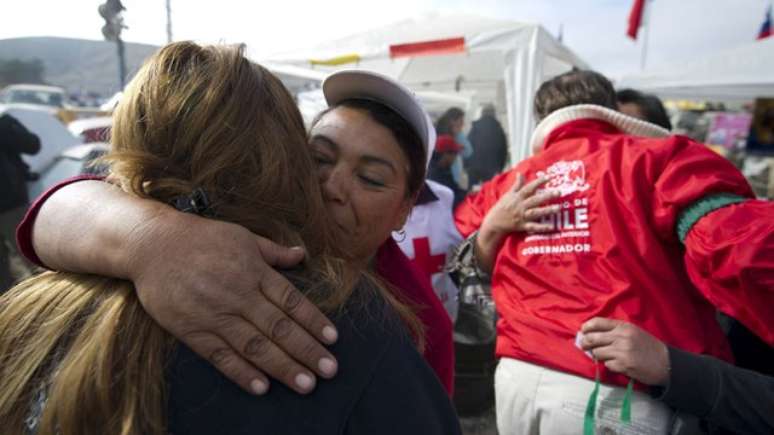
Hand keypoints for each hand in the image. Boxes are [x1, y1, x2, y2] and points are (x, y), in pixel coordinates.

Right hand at [126, 208, 339, 394]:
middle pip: (279, 328)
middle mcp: (238, 294)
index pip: (291, 301)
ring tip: (306, 384)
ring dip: (282, 367)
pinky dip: (241, 373)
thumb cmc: (201, 237)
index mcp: (254, 271)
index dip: (314, 321)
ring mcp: (215, 314)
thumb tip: (303, 255)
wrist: (151, 244)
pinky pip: (220, 356)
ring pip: (255, 346)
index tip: (333, 339)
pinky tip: (262, 387)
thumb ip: (273, 252)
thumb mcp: (242, 236)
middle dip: (306, 351)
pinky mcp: (192, 330)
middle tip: (329, 370)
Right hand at [480, 174, 559, 237]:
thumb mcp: (508, 194)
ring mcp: (522, 216)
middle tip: (559, 192)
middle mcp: (520, 206)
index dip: (538, 182)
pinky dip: (542, 227)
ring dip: (547, 210)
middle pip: (535, 200)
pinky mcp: (522, 226)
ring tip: (558, 208)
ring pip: (535, 212)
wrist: (494, 222)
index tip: (549, 177)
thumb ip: (517, 185)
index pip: (529, 188)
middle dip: (547, 196)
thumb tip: (520, 173)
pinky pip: (533, 227)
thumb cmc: (502, 207)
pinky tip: (552, 226)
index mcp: (517, 197)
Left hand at [580, 317, 669, 385]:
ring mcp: (622, 351)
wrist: (666, 363)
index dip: (587, 327)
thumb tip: (592, 334)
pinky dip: (610, 365)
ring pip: (598, 353)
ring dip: (600, 356)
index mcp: (624, 326)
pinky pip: (607, 365)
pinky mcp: (623, 365)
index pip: (597, 322)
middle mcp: (621, 337)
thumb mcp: (633, 332)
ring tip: (608, 357)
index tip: (583, 331)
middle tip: (585, 346)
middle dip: (586, 343)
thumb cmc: (648, 347)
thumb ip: (615, 331)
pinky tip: (619, 364)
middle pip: (593, 338)